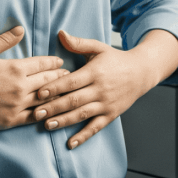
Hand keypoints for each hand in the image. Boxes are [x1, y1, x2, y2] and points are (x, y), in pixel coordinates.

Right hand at [0, 26, 69, 129]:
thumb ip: (3, 41)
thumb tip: (20, 29)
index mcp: (15, 69)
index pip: (43, 64)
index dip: (54, 62)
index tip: (60, 61)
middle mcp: (20, 87)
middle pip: (49, 79)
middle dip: (60, 76)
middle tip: (69, 74)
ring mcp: (16, 105)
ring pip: (45, 98)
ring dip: (58, 93)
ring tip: (66, 89)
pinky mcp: (10, 121)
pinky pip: (34, 115)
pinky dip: (46, 111)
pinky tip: (52, 109)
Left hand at [33, 30, 153, 148]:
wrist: (142, 71)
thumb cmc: (116, 59)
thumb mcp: (99, 48)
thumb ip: (79, 43)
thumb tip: (60, 33)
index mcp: (96, 71)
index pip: (72, 81)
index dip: (55, 87)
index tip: (39, 93)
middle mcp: (101, 88)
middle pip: (74, 99)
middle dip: (54, 107)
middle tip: (36, 113)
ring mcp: (107, 102)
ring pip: (82, 114)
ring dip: (64, 121)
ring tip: (47, 125)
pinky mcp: (111, 113)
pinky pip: (96, 126)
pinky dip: (83, 136)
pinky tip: (70, 143)